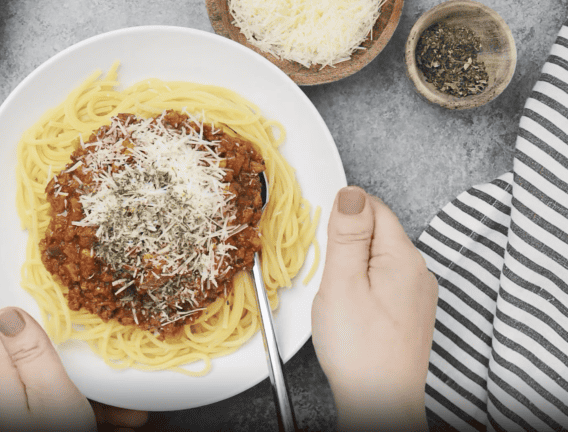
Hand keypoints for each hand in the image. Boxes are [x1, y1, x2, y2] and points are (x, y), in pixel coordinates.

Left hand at [0, 307, 147, 430]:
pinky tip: (126, 420)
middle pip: (42, 360)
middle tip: (108, 355)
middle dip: (79, 357)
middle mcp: (11, 400)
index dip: (38, 315)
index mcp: (5, 384)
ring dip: (98, 391)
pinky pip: (72, 413)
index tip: (69, 305)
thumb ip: (31, 353)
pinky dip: (99, 414)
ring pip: (64, 389)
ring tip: (129, 404)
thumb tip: (7, 311)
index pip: (10, 332)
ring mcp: (28, 420)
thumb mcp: (51, 396)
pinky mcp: (46, 431)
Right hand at [311, 186, 437, 431]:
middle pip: (376, 232)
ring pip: (377, 258)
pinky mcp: (409, 312)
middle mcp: (418, 272)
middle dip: (346, 244)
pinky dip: (362, 287)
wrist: (380, 401)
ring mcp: (416, 294)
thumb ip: (347, 234)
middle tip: (331, 279)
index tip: (327, 242)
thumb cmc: (361, 351)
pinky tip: (352, 311)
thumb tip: (351, 192)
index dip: (343, 217)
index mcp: (403, 257)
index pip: (373, 207)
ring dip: (353, 267)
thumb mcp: (343, 283)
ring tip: (340, 298)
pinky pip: (382, 282)